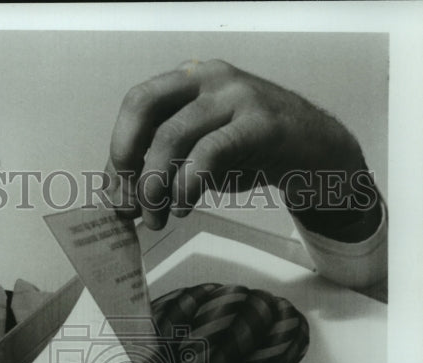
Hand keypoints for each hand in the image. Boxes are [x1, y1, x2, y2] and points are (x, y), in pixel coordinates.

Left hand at [107, 60, 380, 239]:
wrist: (313, 153)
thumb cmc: (248, 152)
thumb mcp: (197, 153)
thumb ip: (162, 165)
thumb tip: (120, 199)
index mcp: (188, 79)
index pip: (137, 103)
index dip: (119, 148)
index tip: (116, 192)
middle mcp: (209, 78)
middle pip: (145, 108)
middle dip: (128, 160)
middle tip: (129, 203)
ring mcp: (236, 96)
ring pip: (172, 136)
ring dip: (155, 186)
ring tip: (157, 218)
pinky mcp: (260, 124)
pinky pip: (208, 154)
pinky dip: (186, 186)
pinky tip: (183, 207)